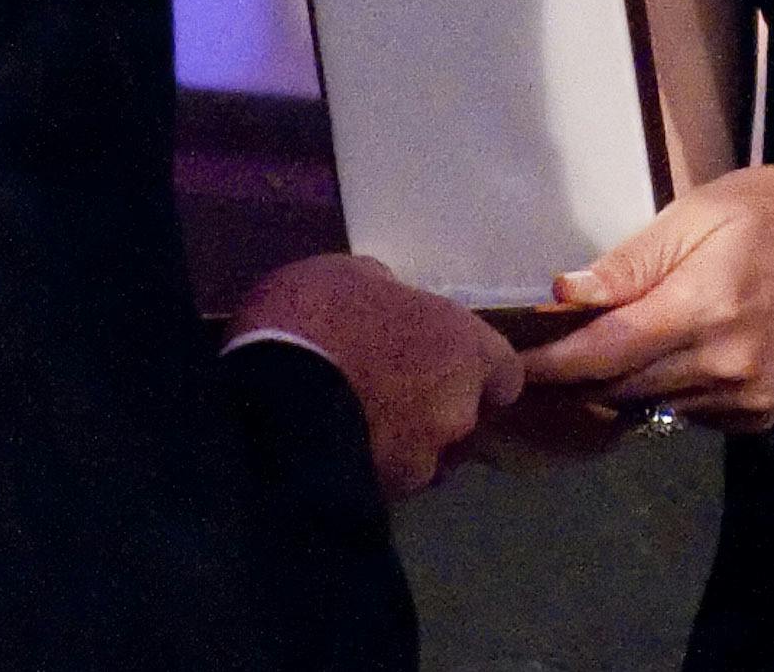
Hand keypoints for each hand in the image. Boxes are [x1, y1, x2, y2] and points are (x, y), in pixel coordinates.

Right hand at [232, 253, 525, 498]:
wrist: (269, 397)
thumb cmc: (316, 316)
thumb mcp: (351, 275)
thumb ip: (390, 295)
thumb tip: (390, 302)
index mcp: (463, 347)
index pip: (504, 375)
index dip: (477, 372)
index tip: (444, 363)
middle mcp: (457, 411)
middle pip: (462, 417)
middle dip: (432, 409)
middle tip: (385, 391)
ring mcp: (421, 462)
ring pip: (424, 456)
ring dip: (399, 442)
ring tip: (352, 424)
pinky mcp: (383, 499)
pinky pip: (385, 481)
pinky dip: (368, 467)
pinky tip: (332, 449)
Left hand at [518, 160, 773, 432]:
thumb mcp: (702, 211)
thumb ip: (633, 261)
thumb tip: (565, 295)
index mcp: (704, 307)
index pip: (605, 353)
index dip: (550, 363)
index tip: (507, 362)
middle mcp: (724, 367)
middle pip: (621, 388)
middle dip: (576, 374)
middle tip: (538, 353)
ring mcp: (748, 399)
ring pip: (653, 406)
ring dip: (619, 384)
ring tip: (598, 349)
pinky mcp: (763, 416)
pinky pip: (691, 414)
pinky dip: (667, 390)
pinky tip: (670, 354)